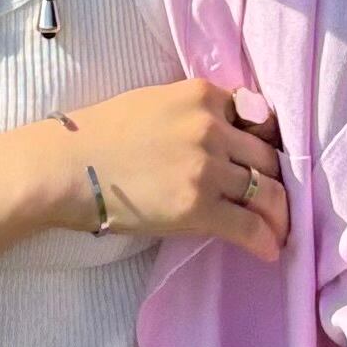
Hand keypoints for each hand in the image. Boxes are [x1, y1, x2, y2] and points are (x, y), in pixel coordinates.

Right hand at [41, 79, 287, 259]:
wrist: (66, 166)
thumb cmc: (101, 134)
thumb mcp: (156, 101)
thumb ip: (197, 112)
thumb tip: (232, 133)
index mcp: (202, 95)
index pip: (256, 118)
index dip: (264, 144)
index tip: (264, 164)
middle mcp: (211, 127)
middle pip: (267, 156)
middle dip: (276, 180)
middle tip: (276, 202)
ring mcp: (206, 167)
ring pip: (267, 191)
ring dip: (279, 214)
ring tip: (280, 230)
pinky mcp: (197, 206)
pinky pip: (248, 226)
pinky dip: (265, 240)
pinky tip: (269, 250)